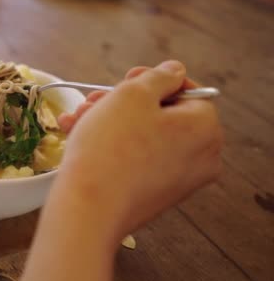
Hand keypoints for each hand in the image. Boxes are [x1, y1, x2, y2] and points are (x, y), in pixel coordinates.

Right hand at [55, 60, 222, 241]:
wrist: (88, 208)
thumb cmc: (111, 146)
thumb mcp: (133, 94)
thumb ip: (159, 76)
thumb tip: (174, 72)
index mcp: (205, 128)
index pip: (186, 90)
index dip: (152, 79)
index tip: (125, 78)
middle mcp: (201, 157)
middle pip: (161, 114)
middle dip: (120, 103)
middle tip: (92, 100)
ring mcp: (179, 181)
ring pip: (144, 136)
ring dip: (109, 122)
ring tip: (76, 119)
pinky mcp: (155, 196)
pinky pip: (137, 159)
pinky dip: (112, 145)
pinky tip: (78, 136)